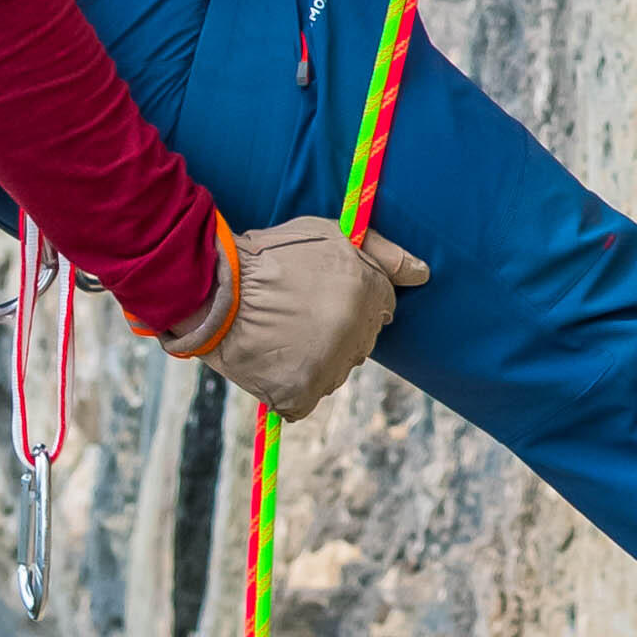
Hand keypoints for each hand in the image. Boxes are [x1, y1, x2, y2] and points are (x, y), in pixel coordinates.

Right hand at [169, 212, 427, 418]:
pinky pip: (304, 401)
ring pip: (336, 370)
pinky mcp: (300, 393)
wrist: (213, 288)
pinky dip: (289, 388)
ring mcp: (328, 365)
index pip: (384, 305)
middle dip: (337, 328)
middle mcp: (354, 331)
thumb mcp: (328, 234)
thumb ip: (383, 252)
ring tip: (280, 333)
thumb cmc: (270, 255)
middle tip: (298, 311)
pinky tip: (271, 361)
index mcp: (366, 291)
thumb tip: (424, 274)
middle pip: (362, 340)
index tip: (324, 293)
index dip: (353, 297)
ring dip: (315, 359)